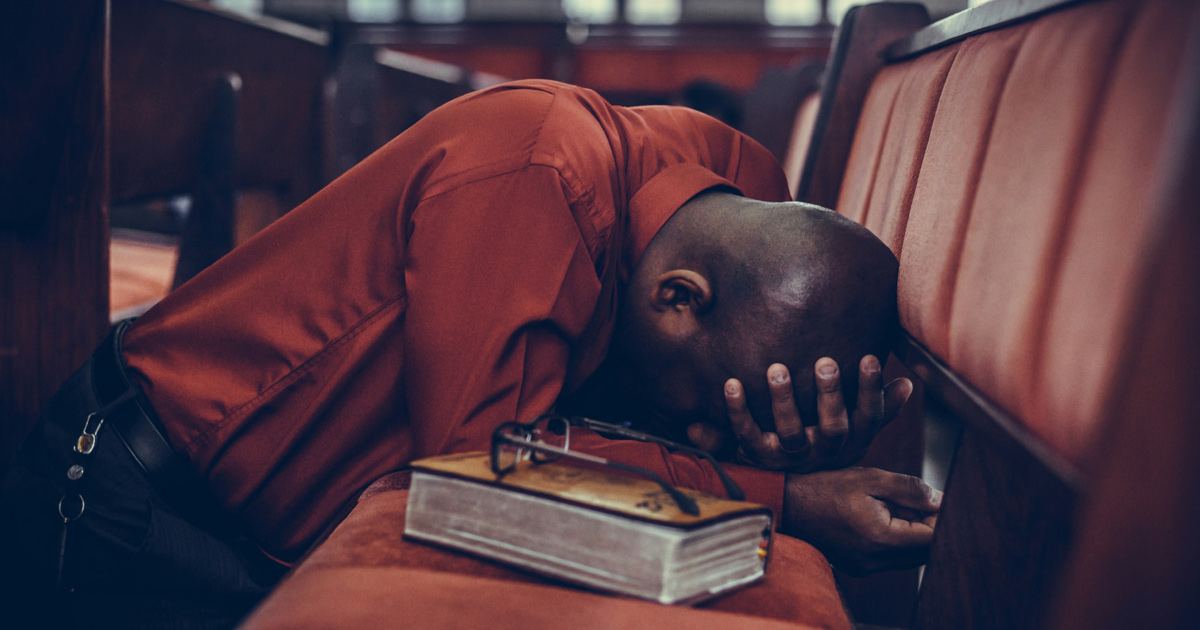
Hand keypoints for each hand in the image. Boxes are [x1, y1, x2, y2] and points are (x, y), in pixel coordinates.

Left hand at [725, 355, 911, 472]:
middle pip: (833, 427)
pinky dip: (738, 411)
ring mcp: (792, 456)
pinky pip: (747, 435)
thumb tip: (908, 383)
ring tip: (777, 369)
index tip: (870, 358)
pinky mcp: (760, 456)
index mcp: (851, 441)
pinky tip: (732, 383)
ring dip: (783, 400)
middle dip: (830, 394)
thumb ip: (880, 408)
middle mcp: (824, 451)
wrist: (790, 488)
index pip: (868, 417)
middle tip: (826, 362)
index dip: (870, 390)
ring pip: (790, 431)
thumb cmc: (828, 443)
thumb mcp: (858, 431)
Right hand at [782, 467, 939, 574]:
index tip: (935, 501)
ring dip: (912, 535)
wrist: (788, 505)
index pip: (932, 539)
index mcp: (879, 537)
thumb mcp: (870, 479)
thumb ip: (910, 489)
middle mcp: (874, 560)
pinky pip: (891, 559)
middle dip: (928, 527)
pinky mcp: (858, 568)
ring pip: (909, 557)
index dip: (941, 519)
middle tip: (915, 501)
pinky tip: (880, 519)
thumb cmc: (826, 488)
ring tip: (893, 508)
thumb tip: (941, 501)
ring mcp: (865, 567)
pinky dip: (896, 541)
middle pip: (924, 552)